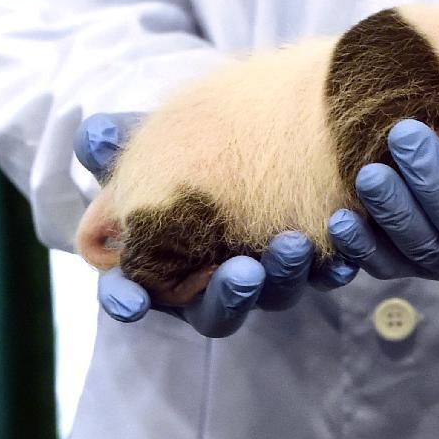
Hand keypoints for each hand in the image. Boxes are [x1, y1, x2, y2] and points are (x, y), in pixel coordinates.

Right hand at [75, 112, 357, 337]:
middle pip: (216, 308)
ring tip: (296, 245)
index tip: (129, 301)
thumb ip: (116, 139)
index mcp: (160, 262)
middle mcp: (212, 281)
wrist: (254, 130)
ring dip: (284, 275)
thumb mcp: (149, 137)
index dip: (127, 298)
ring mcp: (265, 276)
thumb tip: (94, 136)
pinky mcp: (312, 263)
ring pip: (275, 293)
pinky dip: (335, 266)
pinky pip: (325, 275)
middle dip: (228, 293)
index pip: (134, 293)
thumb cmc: (186, 142)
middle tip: (243, 272)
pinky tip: (344, 257)